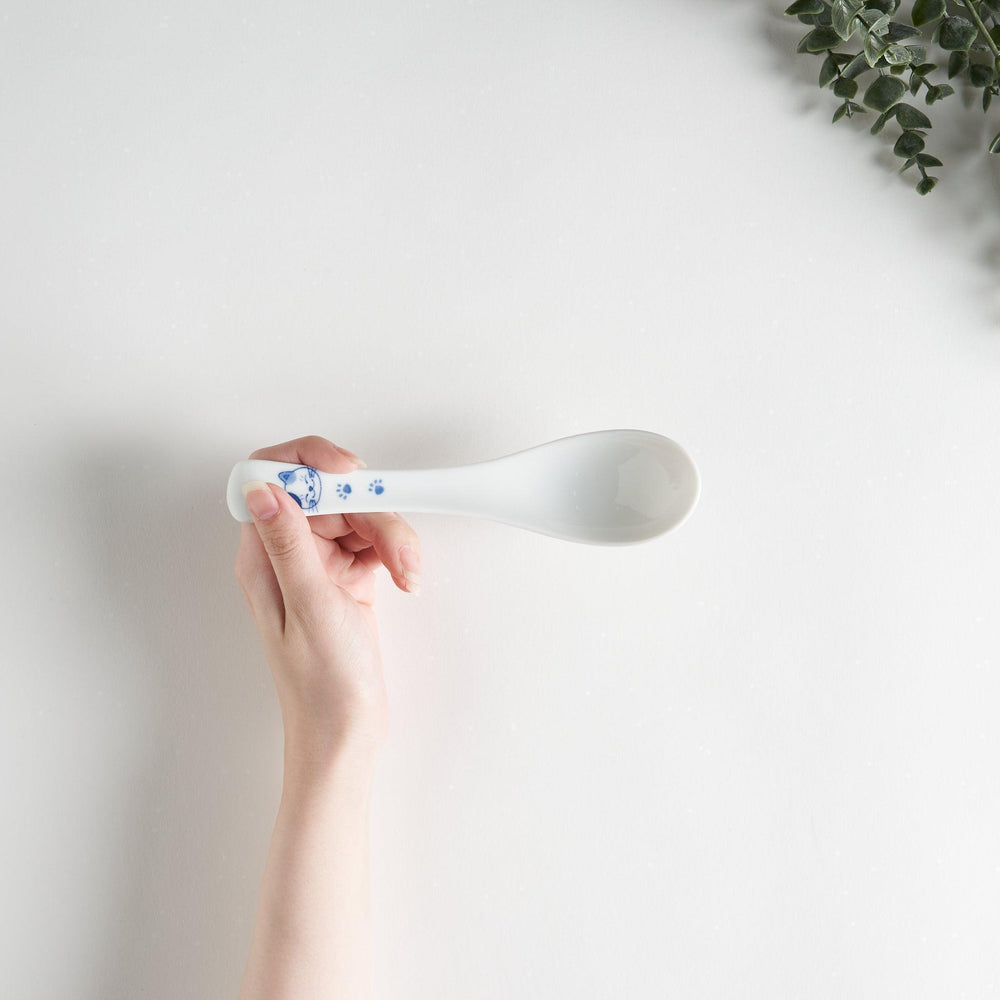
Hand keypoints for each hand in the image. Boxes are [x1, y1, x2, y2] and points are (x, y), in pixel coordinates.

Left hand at [233, 435, 420, 761]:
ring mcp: (320, 563)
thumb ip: (288, 543)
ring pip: (359, 515)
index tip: (350, 472)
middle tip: (397, 548)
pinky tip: (405, 577)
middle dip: (372, 511)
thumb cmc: (321, 684)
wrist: (346, 731)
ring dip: (391, 536)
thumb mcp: (309, 607)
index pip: (272, 478)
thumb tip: (263, 487)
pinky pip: (375, 540)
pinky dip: (396, 552)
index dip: (310, 462)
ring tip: (406, 572)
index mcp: (264, 556)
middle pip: (331, 494)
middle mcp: (289, 553)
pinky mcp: (348, 575)